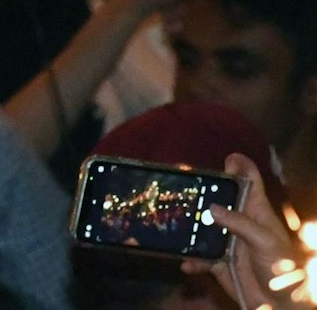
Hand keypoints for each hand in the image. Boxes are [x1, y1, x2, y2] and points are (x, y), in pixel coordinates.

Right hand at [189, 154, 301, 307]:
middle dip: (199, 191)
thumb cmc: (282, 268)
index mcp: (256, 212)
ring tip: (170, 220)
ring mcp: (226, 242)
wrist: (280, 305)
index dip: (240, 167)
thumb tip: (212, 208)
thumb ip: (240, 223)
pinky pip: (197, 257)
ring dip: (187, 225)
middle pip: (217, 199)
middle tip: (180, 180)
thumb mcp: (266, 241)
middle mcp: (238, 222)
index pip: (250, 182)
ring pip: (201, 226)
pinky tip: (186, 262)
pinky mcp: (217, 262)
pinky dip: (190, 260)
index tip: (227, 157)